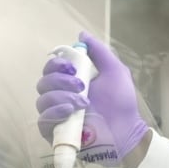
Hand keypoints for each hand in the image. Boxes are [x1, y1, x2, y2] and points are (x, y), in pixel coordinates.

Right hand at [36, 33, 148, 158]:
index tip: (72, 67)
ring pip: (42, 100)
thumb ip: (99, 52)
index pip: (51, 68)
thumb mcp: (114, 71)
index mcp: (71, 81)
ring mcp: (57, 115)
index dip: (56, 64)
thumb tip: (82, 34)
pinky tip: (71, 111)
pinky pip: (43, 119)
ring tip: (83, 102)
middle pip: (43, 82)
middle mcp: (60, 97)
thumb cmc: (121, 102)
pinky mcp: (55, 132)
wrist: (126, 130)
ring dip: (62, 96)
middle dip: (61, 80)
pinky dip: (55, 111)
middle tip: (81, 85)